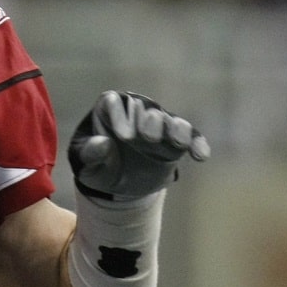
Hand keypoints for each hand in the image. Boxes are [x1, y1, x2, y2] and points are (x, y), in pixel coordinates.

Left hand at [68, 90, 210, 200]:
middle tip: (148, 138)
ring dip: (176, 130)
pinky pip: (191, 138)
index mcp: (108, 108)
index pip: (114, 102)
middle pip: (145, 109)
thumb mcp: (85, 162)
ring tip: (178, 143)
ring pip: (171, 121)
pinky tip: (201, 156)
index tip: (124, 137)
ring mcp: (158, 125)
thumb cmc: (96, 164)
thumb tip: (104, 143)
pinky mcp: (176, 142)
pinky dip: (197, 144)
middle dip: (149, 121)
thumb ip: (91, 152)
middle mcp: (136, 112)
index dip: (120, 116)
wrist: (115, 184)